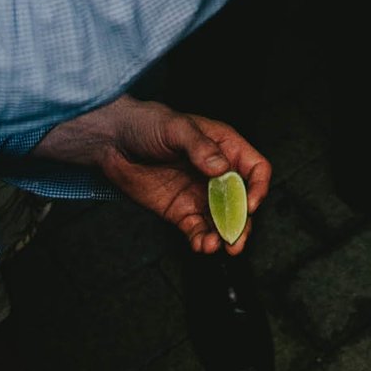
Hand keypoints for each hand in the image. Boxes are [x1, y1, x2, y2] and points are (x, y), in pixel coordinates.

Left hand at [33, 96, 269, 255]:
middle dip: (242, 222)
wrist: (113, 142)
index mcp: (224, 148)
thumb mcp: (176, 128)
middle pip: (242, 202)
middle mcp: (217, 174)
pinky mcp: (181, 212)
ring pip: (222, 221)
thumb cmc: (146, 124)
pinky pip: (198, 230)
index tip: (249, 205)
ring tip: (214, 245)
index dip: (257, 188)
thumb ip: (200, 147)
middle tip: (235, 239)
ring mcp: (200, 195)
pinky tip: (200, 245)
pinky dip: (202, 240)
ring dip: (223, 236)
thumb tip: (221, 168)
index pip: (255, 169)